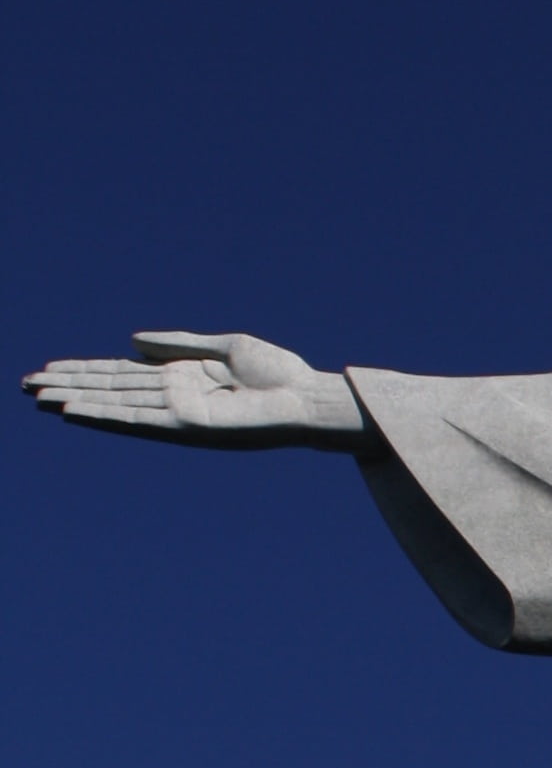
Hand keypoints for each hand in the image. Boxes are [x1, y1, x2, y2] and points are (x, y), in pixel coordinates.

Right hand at [21, 330, 368, 447]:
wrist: (308, 398)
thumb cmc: (278, 374)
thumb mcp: (224, 347)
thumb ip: (178, 344)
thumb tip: (132, 341)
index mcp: (181, 378)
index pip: (122, 374)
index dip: (85, 371)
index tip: (50, 368)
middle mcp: (175, 398)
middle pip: (110, 389)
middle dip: (70, 386)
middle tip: (26, 385)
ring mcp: (179, 414)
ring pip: (115, 405)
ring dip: (76, 400)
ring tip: (38, 397)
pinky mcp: (188, 427)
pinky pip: (139, 421)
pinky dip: (106, 416)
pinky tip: (75, 412)